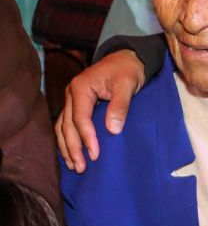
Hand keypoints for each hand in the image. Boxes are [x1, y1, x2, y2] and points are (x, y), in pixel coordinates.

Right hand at [55, 50, 145, 171]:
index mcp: (81, 87)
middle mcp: (71, 93)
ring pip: (62, 126)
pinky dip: (68, 139)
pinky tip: (71, 152)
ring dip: (66, 147)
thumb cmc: (128, 69)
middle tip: (81, 167)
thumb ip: (120, 106)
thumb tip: (112, 130)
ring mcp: (72, 98)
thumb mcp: (127, 84)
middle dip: (73, 148)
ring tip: (73, 165)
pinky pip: (67, 124)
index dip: (87, 138)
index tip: (95, 154)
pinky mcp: (76, 103)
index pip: (80, 118)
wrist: (127, 57)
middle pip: (67, 125)